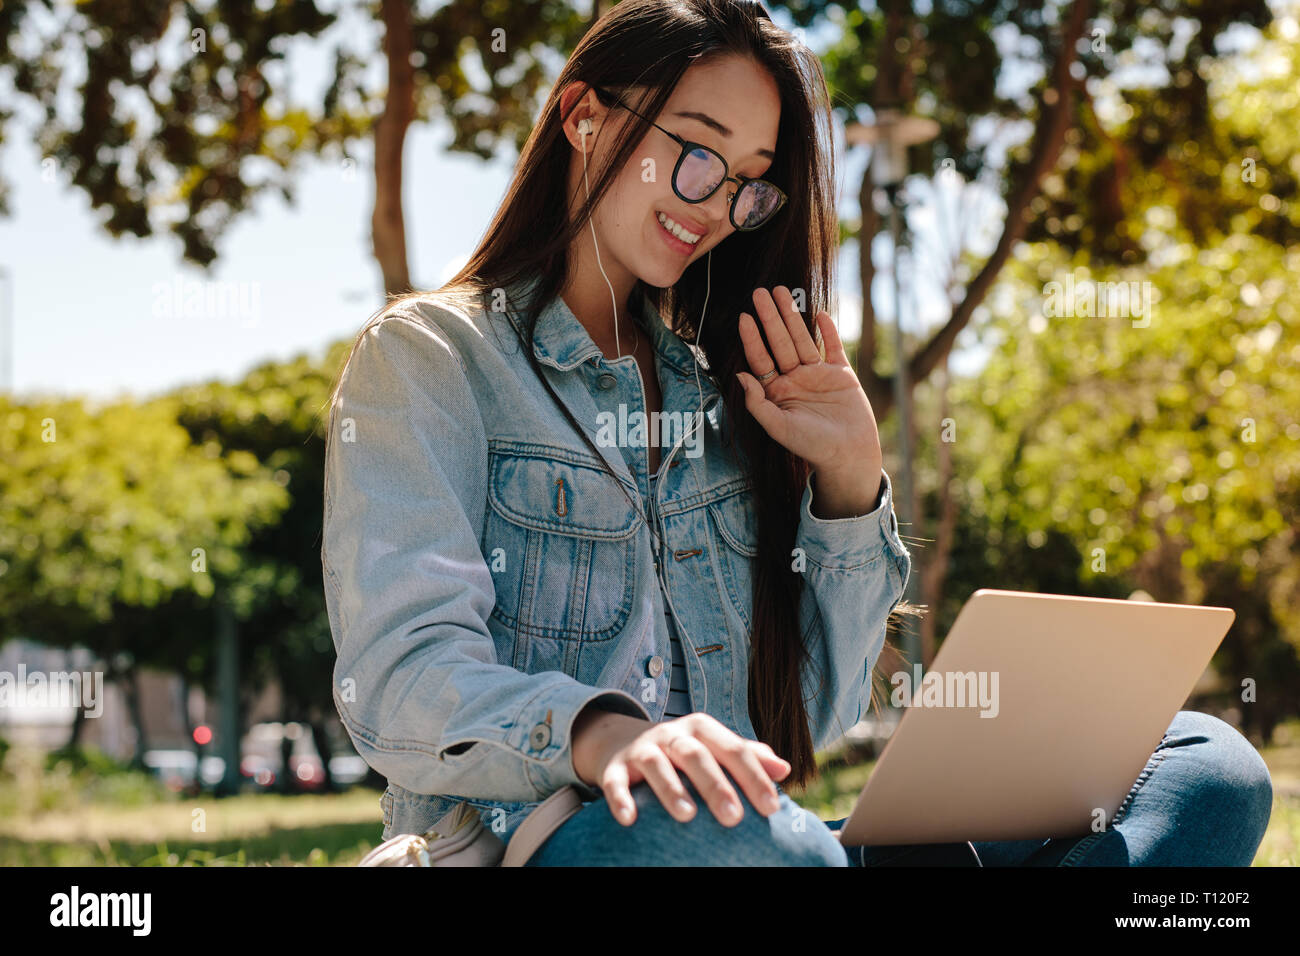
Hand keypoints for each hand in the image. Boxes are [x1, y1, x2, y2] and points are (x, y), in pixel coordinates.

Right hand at [571, 708, 789, 826]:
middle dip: (716, 785)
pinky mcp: (615, 767)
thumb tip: (786, 769)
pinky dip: (620, 798)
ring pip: (657, 764)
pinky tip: (629, 819)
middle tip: (734, 818)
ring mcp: (642, 749)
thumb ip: (748, 756)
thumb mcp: (714, 747)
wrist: (623, 741)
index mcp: (703, 729)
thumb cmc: (683, 752)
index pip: (734, 749)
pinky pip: (615, 781)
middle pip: (696, 755)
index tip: (771, 808)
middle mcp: (673, 735)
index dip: (753, 777)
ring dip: (671, 788)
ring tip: (687, 816)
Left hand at [735, 286, 882, 476]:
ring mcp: (818, 375)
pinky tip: (820, 313)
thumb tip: (740, 375)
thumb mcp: (778, 426)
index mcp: (777, 392)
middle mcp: (795, 379)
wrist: (849, 455)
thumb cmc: (811, 446)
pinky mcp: (841, 374)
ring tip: (782, 291)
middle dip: (769, 317)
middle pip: (779, 342)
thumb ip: (758, 402)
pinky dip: (828, 331)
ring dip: (793, 316)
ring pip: (802, 339)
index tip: (744, 317)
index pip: (760, 359)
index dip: (752, 338)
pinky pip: (832, 348)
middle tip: (759, 292)